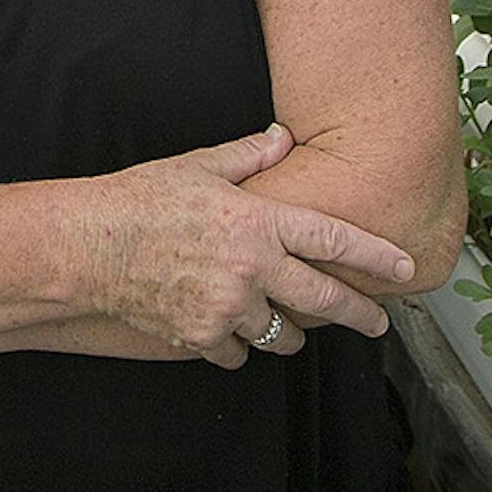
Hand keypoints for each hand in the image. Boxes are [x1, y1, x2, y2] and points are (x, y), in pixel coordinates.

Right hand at [74, 126, 412, 365]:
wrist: (87, 246)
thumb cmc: (139, 199)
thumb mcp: (197, 165)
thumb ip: (248, 156)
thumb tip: (282, 138)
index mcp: (256, 221)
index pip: (331, 238)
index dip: (374, 255)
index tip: (404, 268)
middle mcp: (251, 268)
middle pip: (324, 300)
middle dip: (359, 313)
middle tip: (377, 322)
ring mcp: (228, 308)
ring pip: (282, 335)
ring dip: (290, 331)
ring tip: (290, 325)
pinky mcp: (202, 337)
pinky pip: (238, 353)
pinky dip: (238, 345)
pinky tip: (229, 329)